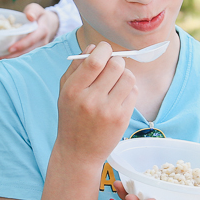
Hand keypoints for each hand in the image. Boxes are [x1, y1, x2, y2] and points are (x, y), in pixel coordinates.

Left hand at [0, 3, 58, 60]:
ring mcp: (39, 48)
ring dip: (10, 58)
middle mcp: (42, 42)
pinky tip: (1, 57)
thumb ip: (33, 11)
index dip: (21, 45)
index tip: (10, 49)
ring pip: (25, 55)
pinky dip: (13, 57)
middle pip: (27, 51)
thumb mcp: (37, 9)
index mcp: (42, 31)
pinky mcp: (34, 51)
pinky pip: (24, 55)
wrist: (50, 24)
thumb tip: (30, 17)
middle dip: (12, 55)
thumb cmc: (39, 15)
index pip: (32, 40)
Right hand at [55, 42, 136, 166]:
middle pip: (116, 65)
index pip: (95, 60)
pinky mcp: (121, 119)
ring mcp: (108, 111)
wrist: (78, 152)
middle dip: (116, 62)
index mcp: (73, 90)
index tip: (104, 50)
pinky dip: (129, 90)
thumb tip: (94, 48)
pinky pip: (134, 92)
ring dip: (125, 75)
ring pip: (129, 77)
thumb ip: (76, 67)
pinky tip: (120, 97)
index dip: (104, 49)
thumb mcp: (65, 92)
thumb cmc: (71, 117)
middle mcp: (90, 100)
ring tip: (116, 83)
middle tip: (112, 68)